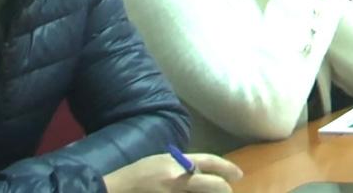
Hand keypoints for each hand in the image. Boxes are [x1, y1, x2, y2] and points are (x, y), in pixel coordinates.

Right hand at [103, 153, 242, 192]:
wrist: (114, 190)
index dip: (226, 168)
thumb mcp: (160, 163)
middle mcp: (176, 180)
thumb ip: (181, 167)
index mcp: (175, 164)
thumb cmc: (137, 175)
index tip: (238, 175)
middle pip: (211, 185)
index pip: (208, 162)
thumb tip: (201, 173)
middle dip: (223, 189)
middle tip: (227, 192)